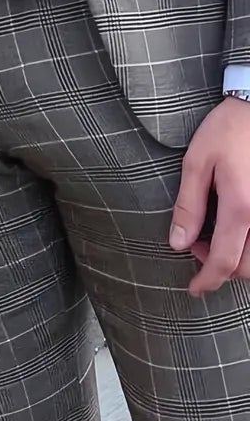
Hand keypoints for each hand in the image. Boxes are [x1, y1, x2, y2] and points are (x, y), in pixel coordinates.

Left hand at [171, 97, 249, 295]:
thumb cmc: (228, 131)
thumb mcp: (197, 162)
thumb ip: (188, 205)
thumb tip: (177, 243)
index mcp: (242, 207)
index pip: (225, 262)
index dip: (208, 280)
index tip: (194, 289)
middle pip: (248, 267)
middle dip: (221, 268)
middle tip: (195, 245)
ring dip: (239, 259)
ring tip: (213, 238)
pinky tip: (236, 230)